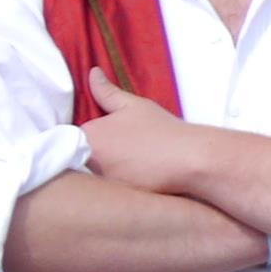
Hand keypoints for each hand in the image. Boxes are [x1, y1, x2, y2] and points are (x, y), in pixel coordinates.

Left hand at [79, 70, 219, 198]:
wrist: (192, 158)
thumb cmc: (164, 129)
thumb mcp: (135, 106)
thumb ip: (107, 91)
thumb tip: (92, 72)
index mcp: (89, 133)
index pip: (78, 138)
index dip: (97, 140)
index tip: (117, 141)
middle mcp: (89, 159)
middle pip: (84, 160)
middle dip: (100, 158)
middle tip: (129, 155)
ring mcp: (103, 181)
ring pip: (97, 178)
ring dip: (110, 174)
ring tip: (135, 168)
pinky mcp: (117, 198)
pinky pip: (112, 193)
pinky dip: (122, 188)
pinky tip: (140, 182)